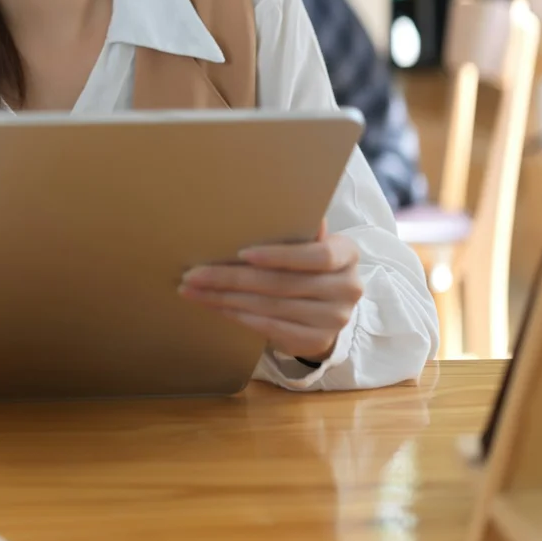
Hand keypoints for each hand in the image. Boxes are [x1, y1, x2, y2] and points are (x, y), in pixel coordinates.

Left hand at [177, 221, 362, 362]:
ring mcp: (335, 319)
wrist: (326, 308)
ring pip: (271, 306)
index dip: (280, 255)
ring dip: (226, 298)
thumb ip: (296, 229)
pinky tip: (216, 307)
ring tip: (193, 290)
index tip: (242, 253)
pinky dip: (239, 316)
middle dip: (231, 277)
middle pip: (282, 283)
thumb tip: (278, 199)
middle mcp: (348, 288)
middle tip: (193, 274)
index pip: (317, 255)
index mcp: (347, 254)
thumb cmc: (307, 264)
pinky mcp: (317, 341)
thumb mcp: (307, 243)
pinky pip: (272, 328)